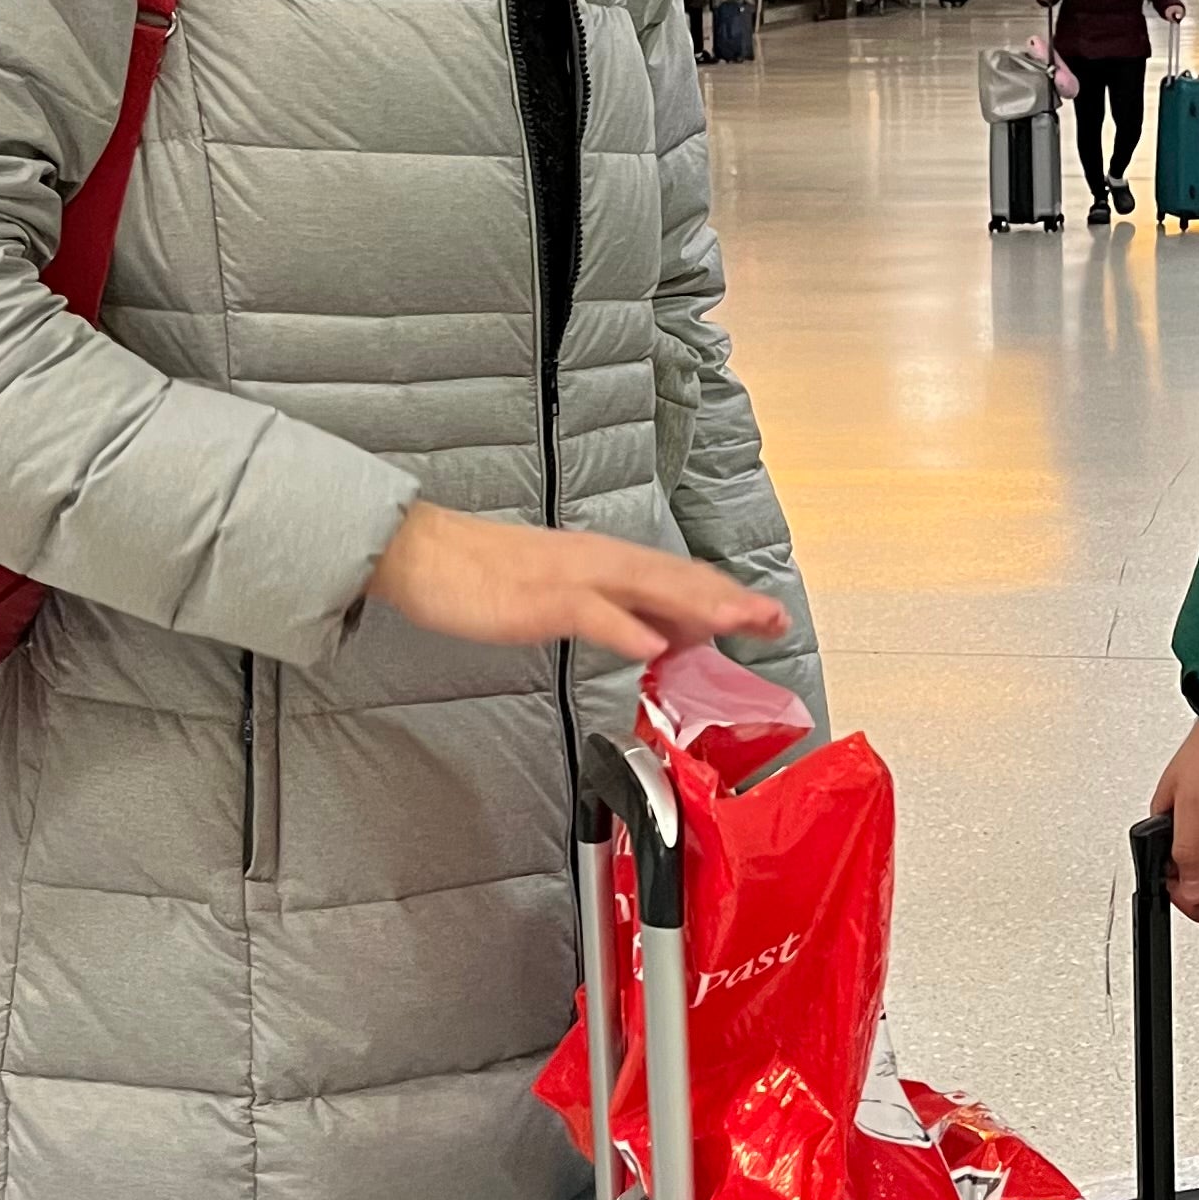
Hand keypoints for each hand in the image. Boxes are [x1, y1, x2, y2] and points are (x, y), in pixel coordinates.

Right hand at [369, 500, 788, 664]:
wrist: (424, 553)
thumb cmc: (486, 577)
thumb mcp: (564, 596)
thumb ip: (617, 613)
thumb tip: (664, 636)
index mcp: (605, 562)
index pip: (679, 579)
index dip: (726, 595)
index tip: (767, 615)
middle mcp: (598, 561)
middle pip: (676, 579)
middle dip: (728, 599)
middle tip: (774, 619)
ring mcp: (570, 577)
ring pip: (646, 587)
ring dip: (695, 604)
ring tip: (738, 621)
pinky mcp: (538, 598)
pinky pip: (589, 612)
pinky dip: (623, 628)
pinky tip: (653, 646)